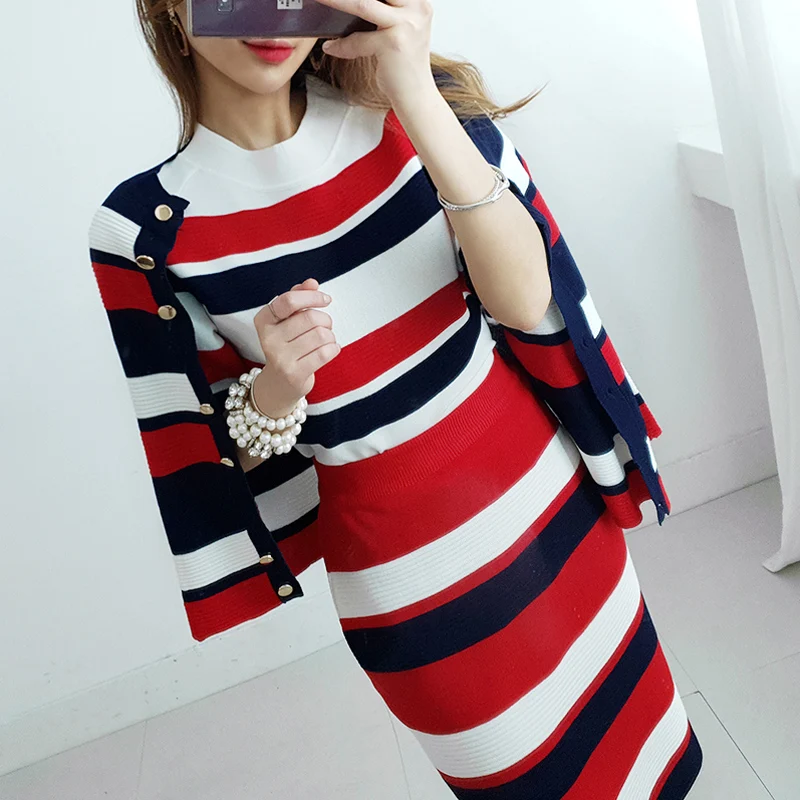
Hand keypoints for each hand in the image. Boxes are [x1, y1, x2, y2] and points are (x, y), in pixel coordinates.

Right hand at [251, 278, 339, 416]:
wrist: (278, 384)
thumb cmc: (287, 345)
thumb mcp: (287, 320)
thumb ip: (298, 298)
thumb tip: (311, 283)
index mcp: (264, 319)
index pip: (289, 300)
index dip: (312, 297)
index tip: (326, 299)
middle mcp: (268, 338)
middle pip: (311, 318)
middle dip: (325, 320)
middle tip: (324, 328)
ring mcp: (280, 358)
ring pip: (322, 335)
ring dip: (330, 336)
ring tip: (324, 342)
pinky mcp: (294, 374)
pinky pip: (326, 352)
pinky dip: (334, 349)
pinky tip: (328, 351)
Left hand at [314, 0, 436, 105]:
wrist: (415, 96)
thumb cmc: (403, 65)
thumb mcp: (398, 30)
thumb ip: (383, 12)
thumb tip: (350, 4)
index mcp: (418, 1)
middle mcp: (416, 8)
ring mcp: (407, 24)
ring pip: (362, 4)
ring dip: (336, 1)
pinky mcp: (393, 43)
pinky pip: (358, 39)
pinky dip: (342, 45)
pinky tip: (332, 47)